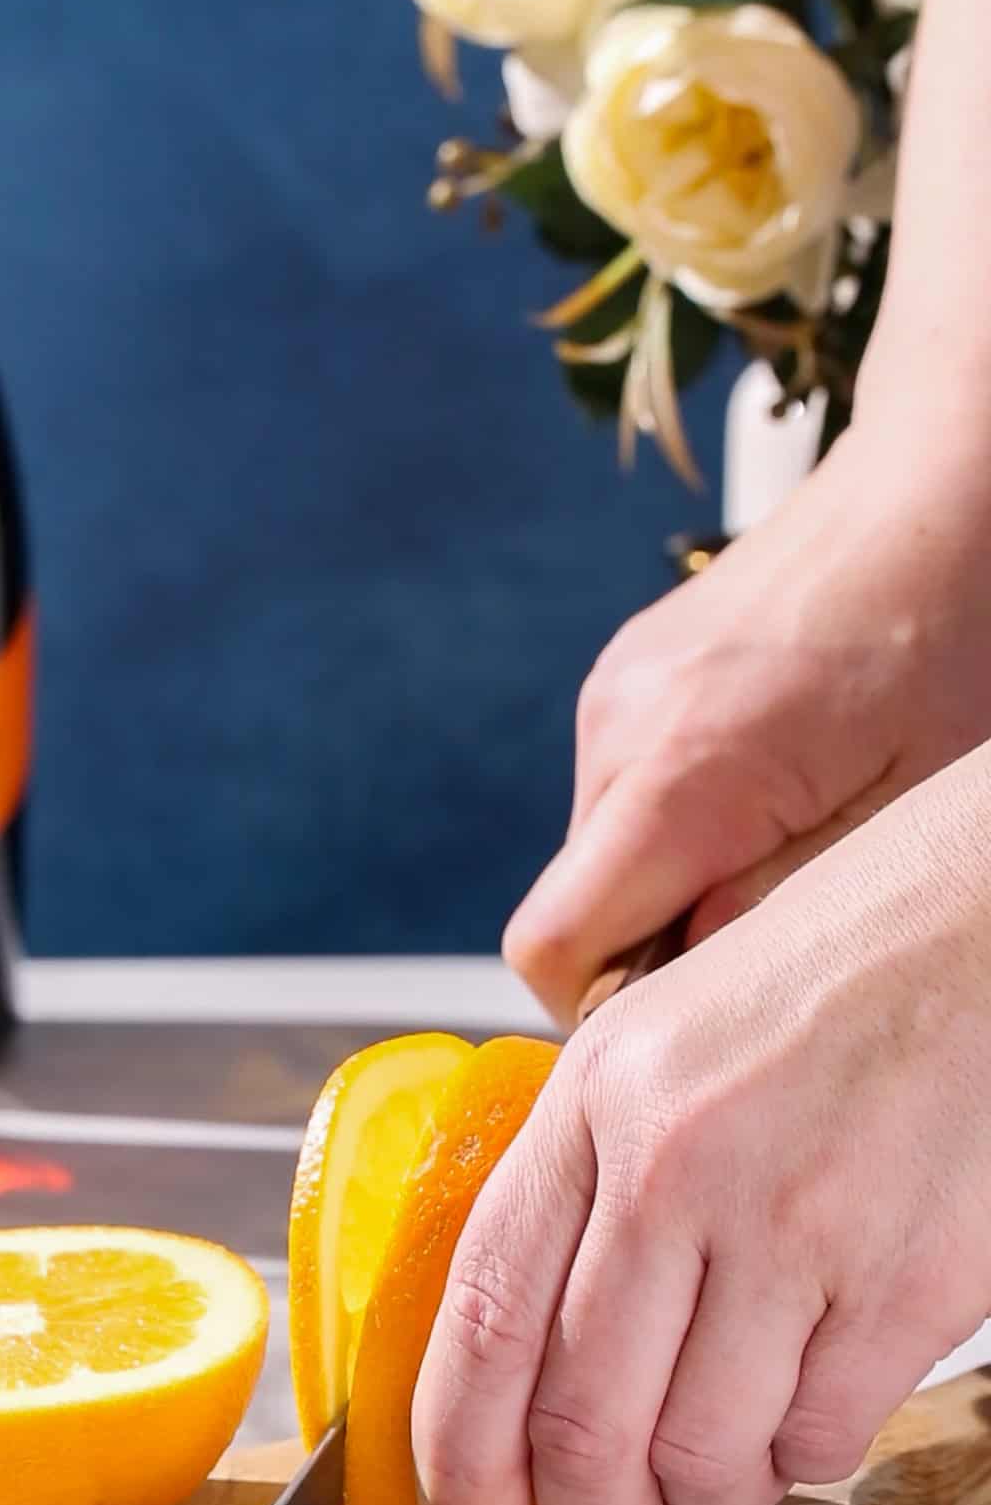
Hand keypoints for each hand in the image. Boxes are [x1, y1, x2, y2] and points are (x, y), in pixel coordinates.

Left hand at [413, 745, 990, 1504]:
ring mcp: (797, 1226)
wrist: (972, 934)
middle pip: (584, 1421)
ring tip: (728, 1454)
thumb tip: (530, 1343)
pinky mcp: (909, 1279)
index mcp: (595, 1101)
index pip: (484, 1314)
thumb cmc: (816, 984)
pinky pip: (823, 1440)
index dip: (458, 1451)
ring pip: (705, 1457)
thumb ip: (583, 1172)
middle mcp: (677, 1167)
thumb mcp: (653, 1039)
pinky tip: (812, 1397)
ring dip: (707, 1493)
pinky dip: (805, 1456)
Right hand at [504, 417, 990, 1027]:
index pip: (553, 952)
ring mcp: (616, 692)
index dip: (611, 1015)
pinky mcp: (631, 674)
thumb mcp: (903, 815)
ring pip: (601, 855)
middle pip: (575, 911)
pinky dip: (682, 821)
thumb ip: (780, 913)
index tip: (703, 1020)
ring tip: (798, 837)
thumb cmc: (956, 633)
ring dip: (678, 879)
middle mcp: (620, 727)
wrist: (948, 483)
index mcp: (681, 772)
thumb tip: (692, 991)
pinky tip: (780, 784)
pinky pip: (625, 792)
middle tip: (785, 933)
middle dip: (661, 948)